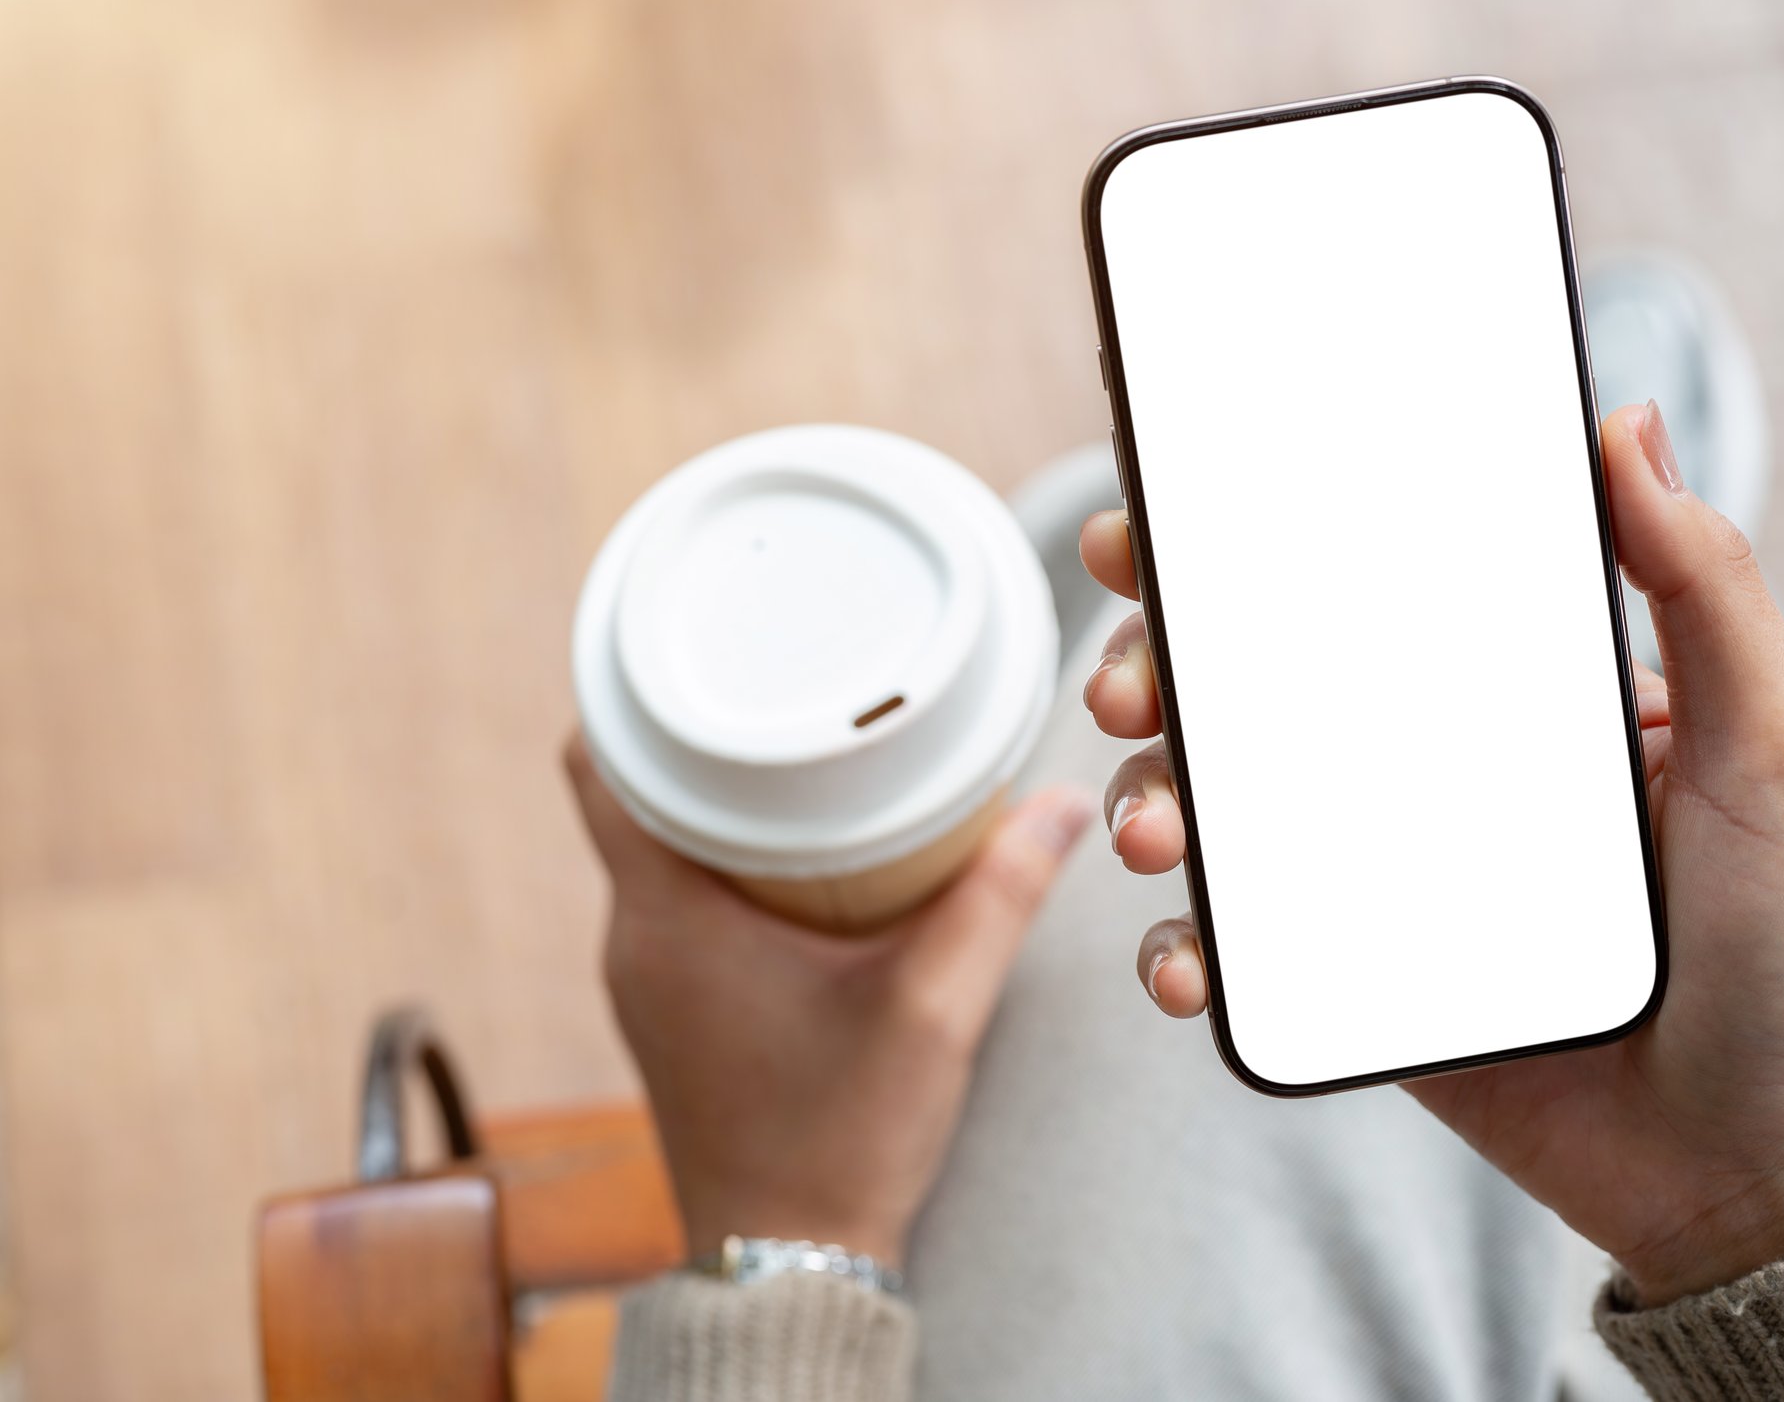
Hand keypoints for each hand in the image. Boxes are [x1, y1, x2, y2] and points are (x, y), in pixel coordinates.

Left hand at [564, 737, 1094, 1264]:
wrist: (789, 1266)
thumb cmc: (839, 1141)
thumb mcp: (933, 1009)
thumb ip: (999, 897)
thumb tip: (1061, 804)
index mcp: (664, 918)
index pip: (597, 764)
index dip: (633, 689)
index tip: (704, 642)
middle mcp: (634, 941)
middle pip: (634, 791)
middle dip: (709, 734)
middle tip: (792, 686)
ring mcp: (647, 981)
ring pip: (661, 847)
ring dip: (723, 800)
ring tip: (811, 758)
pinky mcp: (675, 1012)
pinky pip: (684, 901)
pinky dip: (731, 860)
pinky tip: (806, 857)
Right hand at [1080, 401, 1783, 1304]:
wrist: (1746, 1158)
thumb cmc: (1781, 946)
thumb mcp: (1768, 747)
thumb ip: (1708, 587)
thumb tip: (1625, 423)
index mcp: (1507, 682)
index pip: (1361, 574)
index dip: (1248, 529)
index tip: (1163, 502)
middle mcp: (1425, 761)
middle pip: (1252, 677)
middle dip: (1157, 656)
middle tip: (1132, 677)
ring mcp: (1378, 868)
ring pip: (1218, 801)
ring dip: (1148, 795)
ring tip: (1157, 833)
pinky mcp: (1351, 977)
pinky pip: (1238, 943)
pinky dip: (1184, 945)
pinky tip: (1183, 960)